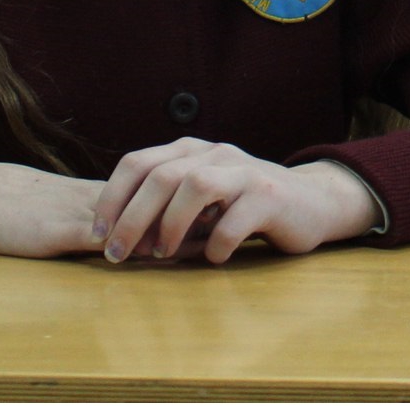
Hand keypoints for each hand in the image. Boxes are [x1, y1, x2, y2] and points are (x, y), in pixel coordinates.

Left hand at [90, 138, 380, 265]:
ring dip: (172, 224)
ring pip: (195, 185)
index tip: (98, 234)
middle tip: (118, 255)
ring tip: (163, 254)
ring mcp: (243, 170)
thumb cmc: (244, 207)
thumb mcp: (202, 200)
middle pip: (160, 175)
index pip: (137, 162)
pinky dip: (218, 241)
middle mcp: (212, 153)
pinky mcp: (270, 195)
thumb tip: (122, 240)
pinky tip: (213, 258)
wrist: (311, 202)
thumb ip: (168, 208)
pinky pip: (236, 218)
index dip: (113, 196)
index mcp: (189, 150)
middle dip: (132, 217)